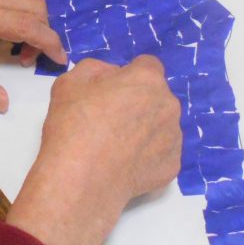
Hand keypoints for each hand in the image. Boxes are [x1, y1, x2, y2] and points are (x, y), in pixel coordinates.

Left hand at [0, 0, 66, 112]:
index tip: (59, 60)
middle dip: (43, 34)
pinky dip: (29, 6)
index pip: (26, 23)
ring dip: (38, 17)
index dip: (49, 42)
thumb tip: (3, 103)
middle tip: (25, 60)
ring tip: (22, 42)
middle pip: (35, 6)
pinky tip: (14, 26)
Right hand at [6, 56, 181, 244]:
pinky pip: (161, 153)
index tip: (112, 91)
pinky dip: (147, 156)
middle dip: (139, 102)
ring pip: (161, 125)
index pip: (147, 66)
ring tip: (117, 146)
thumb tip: (111, 75)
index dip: (128, 76)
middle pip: (156, 96)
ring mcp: (174, 137)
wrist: (82, 178)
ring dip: (145, 129)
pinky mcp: (173, 166)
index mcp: (147, 79)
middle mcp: (169, 105)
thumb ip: (95, 69)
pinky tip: (124, 164)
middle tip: (111, 120)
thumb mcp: (70, 82)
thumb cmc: (74, 125)